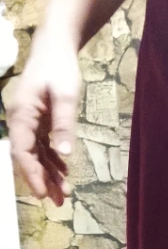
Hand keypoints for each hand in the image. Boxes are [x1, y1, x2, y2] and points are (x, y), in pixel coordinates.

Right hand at [7, 33, 79, 206]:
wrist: (56, 46)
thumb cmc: (59, 68)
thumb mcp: (65, 96)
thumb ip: (64, 125)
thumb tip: (63, 154)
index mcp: (21, 115)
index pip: (22, 152)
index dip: (32, 174)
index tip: (43, 193)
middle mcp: (20, 121)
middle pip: (29, 157)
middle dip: (43, 180)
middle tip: (60, 201)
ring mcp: (29, 121)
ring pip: (37, 154)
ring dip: (50, 173)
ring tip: (65, 193)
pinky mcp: (38, 120)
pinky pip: (43, 145)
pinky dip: (53, 159)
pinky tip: (64, 171)